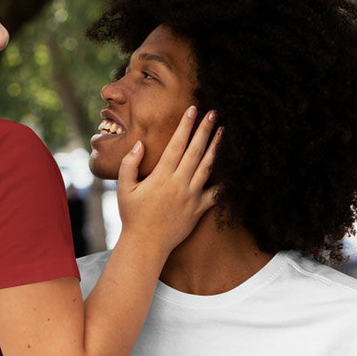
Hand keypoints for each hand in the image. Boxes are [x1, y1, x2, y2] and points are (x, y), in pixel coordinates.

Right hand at [115, 106, 220, 252]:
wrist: (146, 244)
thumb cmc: (133, 216)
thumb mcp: (123, 188)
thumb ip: (129, 164)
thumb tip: (139, 145)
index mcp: (161, 176)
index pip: (176, 145)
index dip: (185, 126)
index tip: (193, 110)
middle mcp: (179, 184)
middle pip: (196, 151)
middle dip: (205, 130)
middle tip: (214, 113)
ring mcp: (191, 197)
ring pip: (208, 167)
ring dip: (216, 148)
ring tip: (223, 132)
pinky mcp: (198, 210)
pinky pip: (216, 194)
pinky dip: (225, 182)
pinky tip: (233, 170)